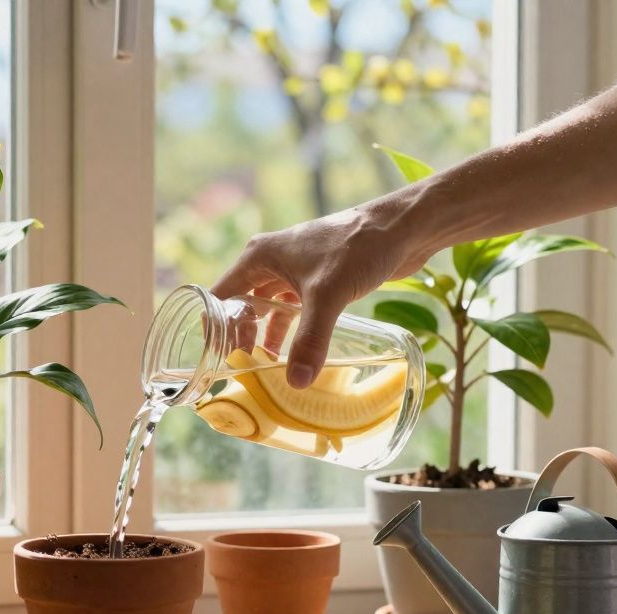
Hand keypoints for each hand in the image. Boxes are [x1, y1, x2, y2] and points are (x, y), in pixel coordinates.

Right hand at [213, 205, 430, 388]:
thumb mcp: (327, 296)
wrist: (401, 228)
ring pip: (268, 307)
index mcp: (259, 257)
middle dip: (240, 335)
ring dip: (265, 334)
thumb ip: (310, 340)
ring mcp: (293, 269)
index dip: (214, 326)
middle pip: (242, 304)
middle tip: (244, 368)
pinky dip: (289, 328)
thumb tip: (296, 382)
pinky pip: (291, 308)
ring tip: (264, 366)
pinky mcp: (316, 278)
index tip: (215, 357)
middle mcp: (270, 261)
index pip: (220, 295)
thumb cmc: (358, 247)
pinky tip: (293, 351)